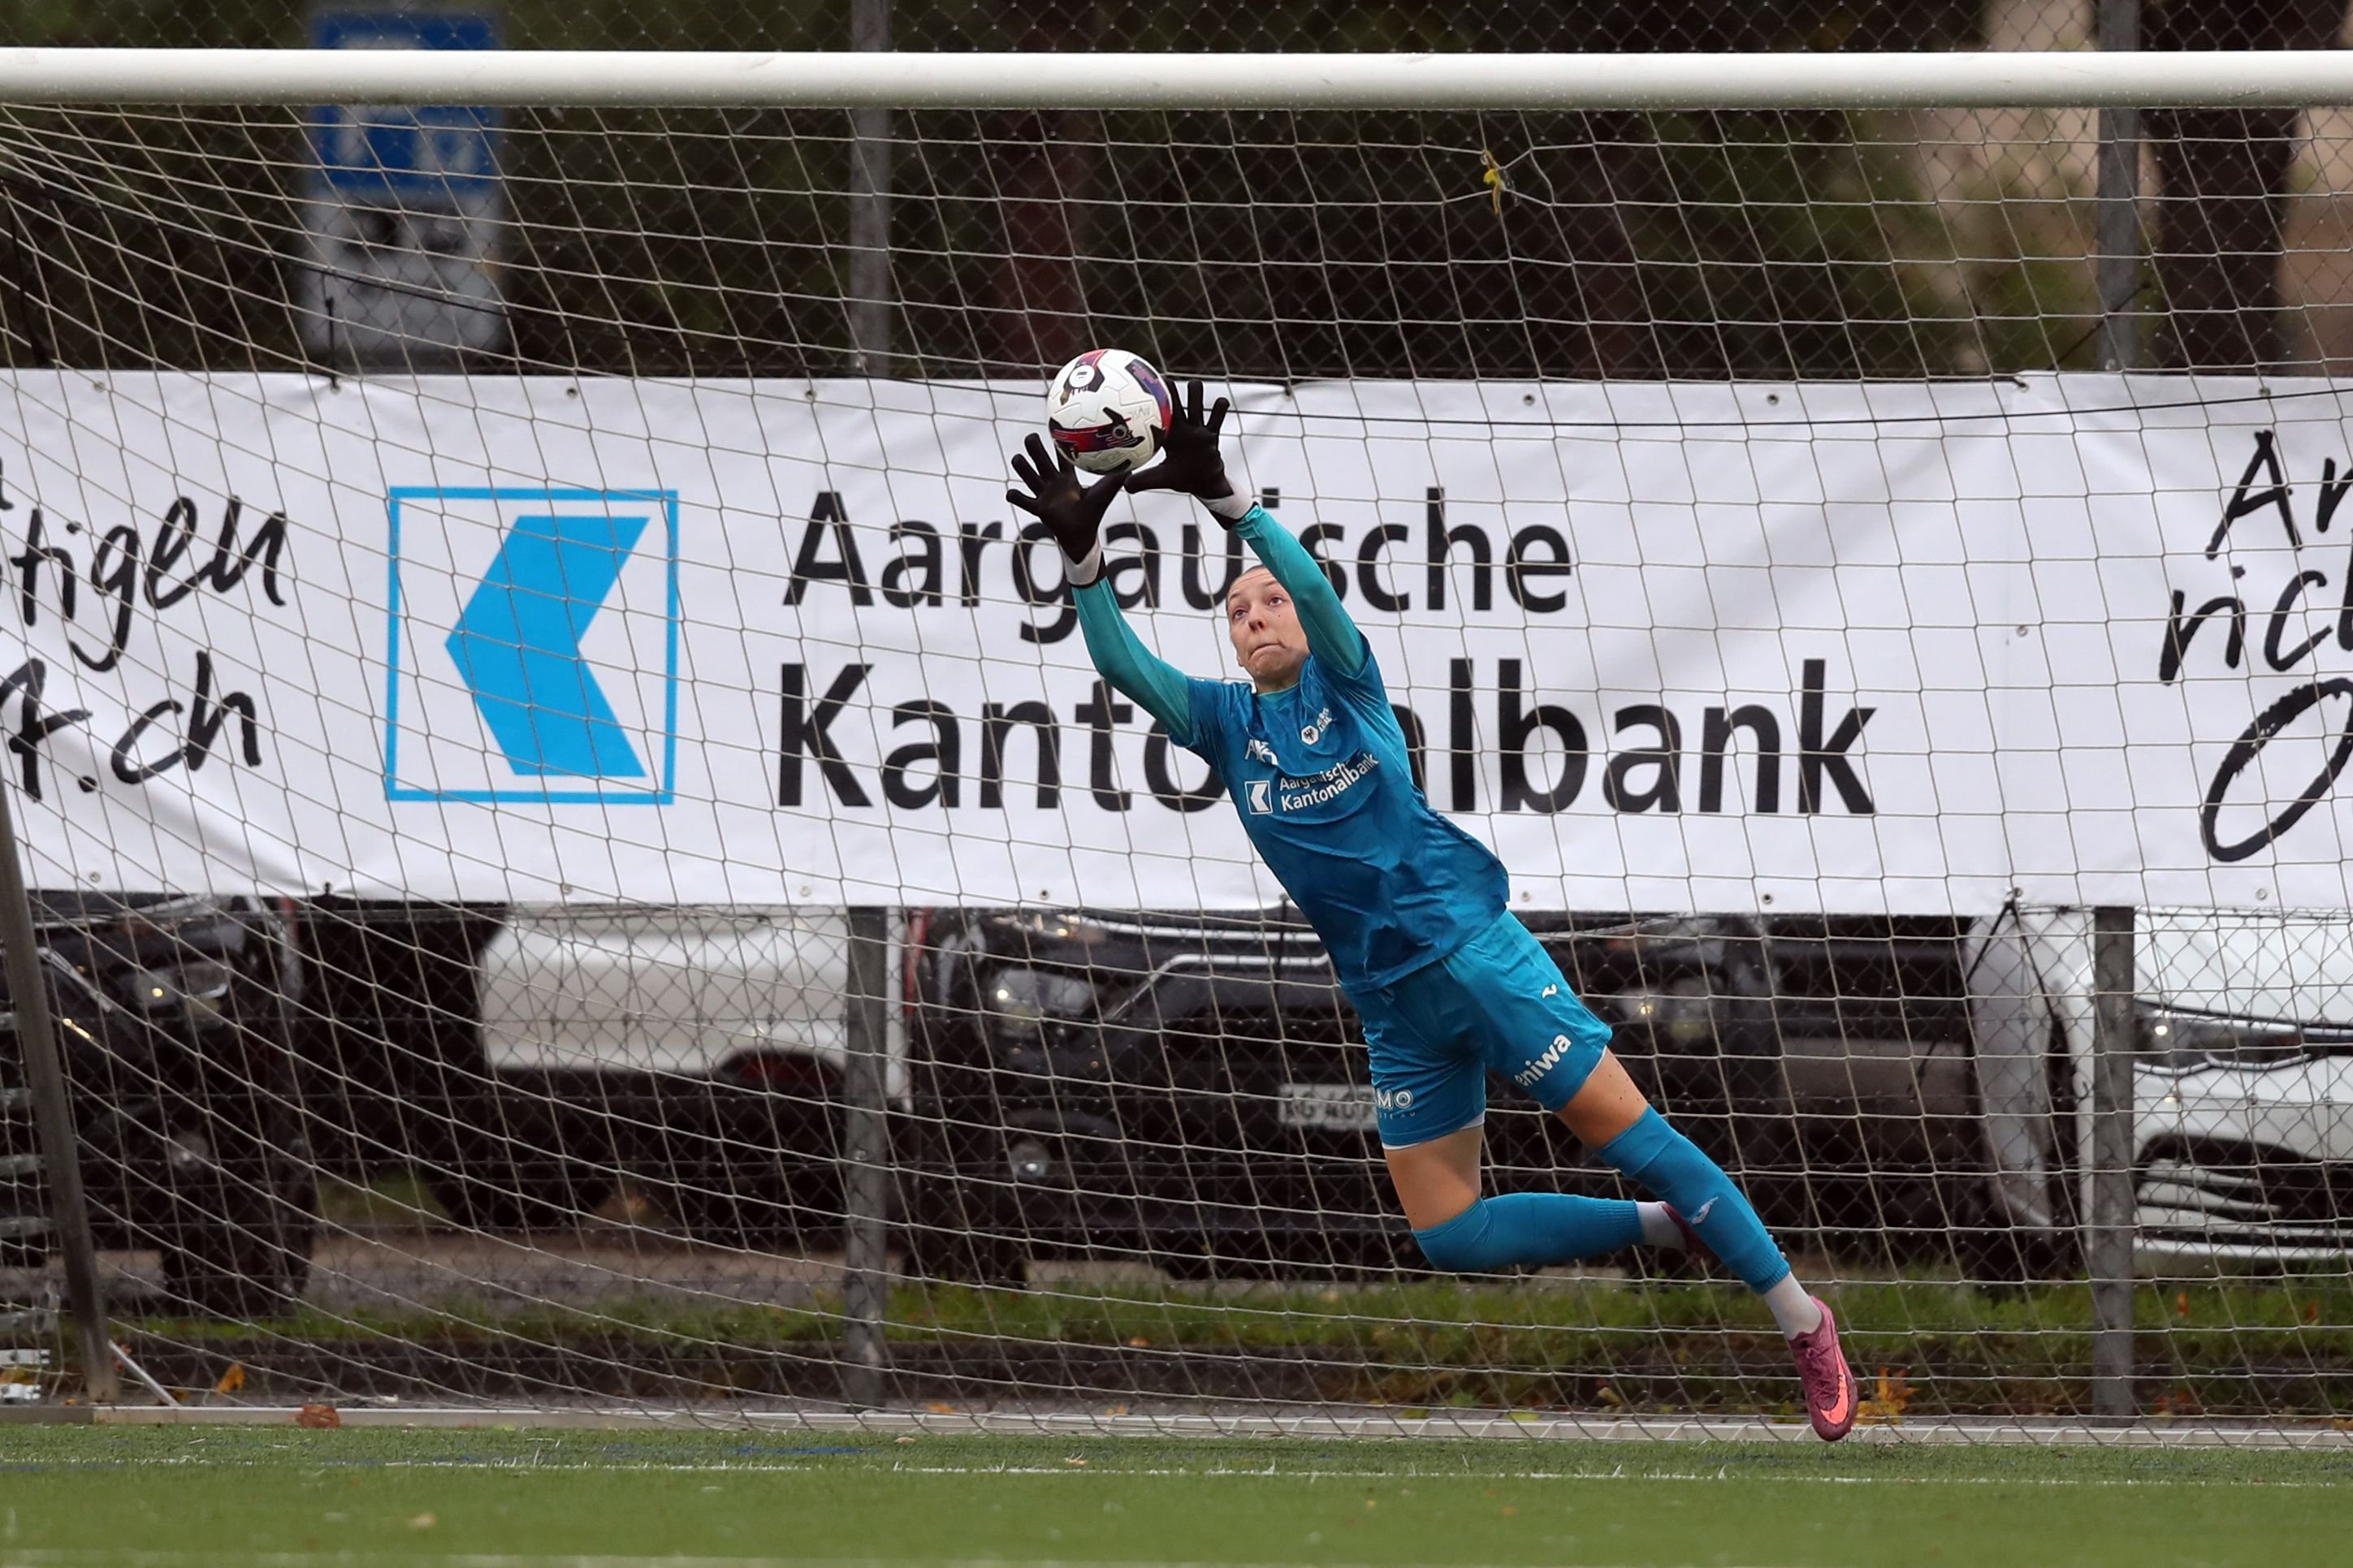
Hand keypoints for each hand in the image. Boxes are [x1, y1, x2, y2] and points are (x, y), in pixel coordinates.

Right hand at [1007, 432, 1126, 565]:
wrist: (1083, 535)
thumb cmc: (1095, 511)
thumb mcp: (1107, 490)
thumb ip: (1119, 476)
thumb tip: (1135, 461)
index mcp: (1068, 477)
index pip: (1061, 455)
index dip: (1058, 442)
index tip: (1054, 427)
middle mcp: (1053, 483)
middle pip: (1040, 459)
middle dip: (1033, 447)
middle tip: (1030, 437)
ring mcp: (1044, 495)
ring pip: (1027, 475)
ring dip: (1021, 467)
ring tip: (1018, 459)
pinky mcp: (1038, 509)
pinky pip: (1022, 501)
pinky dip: (1015, 497)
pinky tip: (1011, 492)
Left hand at [1128, 380, 1242, 519]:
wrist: (1203, 483)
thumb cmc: (1180, 479)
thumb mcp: (1160, 480)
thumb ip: (1143, 481)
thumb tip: (1125, 487)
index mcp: (1167, 436)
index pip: (1158, 416)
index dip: (1151, 404)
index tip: (1142, 389)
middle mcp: (1181, 428)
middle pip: (1176, 403)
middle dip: (1171, 391)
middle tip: (1165, 381)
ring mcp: (1198, 429)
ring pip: (1197, 404)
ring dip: (1195, 394)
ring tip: (1194, 385)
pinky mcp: (1213, 433)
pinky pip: (1217, 418)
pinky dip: (1220, 408)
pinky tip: (1220, 402)